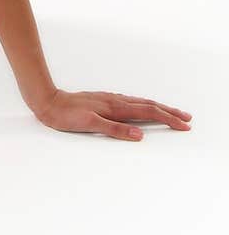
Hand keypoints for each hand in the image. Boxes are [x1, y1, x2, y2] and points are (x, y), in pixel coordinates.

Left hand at [34, 87, 192, 140]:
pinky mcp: (104, 100)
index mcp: (115, 107)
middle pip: (149, 105)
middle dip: (169, 112)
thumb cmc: (66, 115)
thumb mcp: (89, 124)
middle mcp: (115, 101)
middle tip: (187, 118)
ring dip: (158, 107)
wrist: (48, 101)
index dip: (168, 119)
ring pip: (140, 102)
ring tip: (171, 112)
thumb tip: (140, 135)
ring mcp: (110, 99)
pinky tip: (142, 107)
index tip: (184, 125)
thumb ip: (115, 130)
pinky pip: (131, 102)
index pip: (148, 113)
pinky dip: (144, 105)